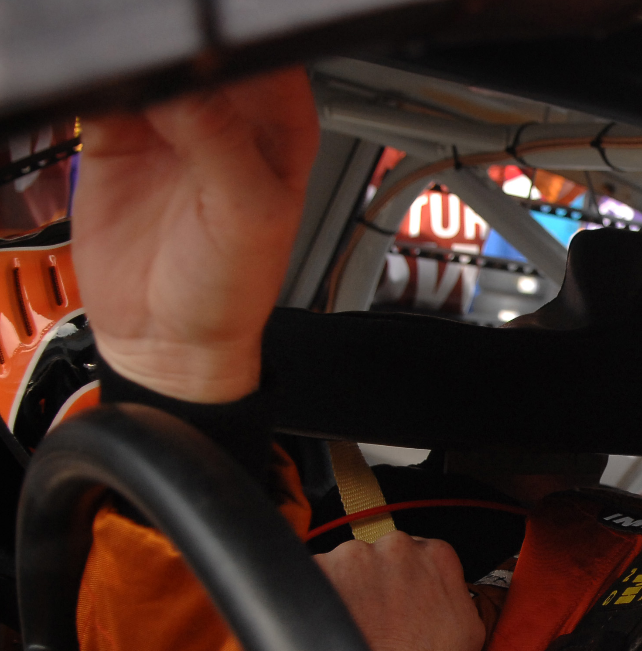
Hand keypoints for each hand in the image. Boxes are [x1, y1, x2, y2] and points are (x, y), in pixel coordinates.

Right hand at [73, 67, 319, 402]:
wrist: (168, 342)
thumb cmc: (232, 291)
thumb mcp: (245, 214)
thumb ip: (222, 141)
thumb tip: (186, 84)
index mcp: (281, 127)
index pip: (266, 59)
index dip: (236, 52)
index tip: (207, 58)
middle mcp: (229, 117)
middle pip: (203, 55)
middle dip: (181, 55)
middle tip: (163, 78)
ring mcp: (172, 125)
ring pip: (151, 66)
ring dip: (136, 69)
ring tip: (138, 108)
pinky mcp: (117, 138)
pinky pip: (103, 91)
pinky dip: (95, 87)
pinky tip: (102, 107)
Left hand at [314, 532, 485, 650]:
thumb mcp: (470, 624)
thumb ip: (454, 588)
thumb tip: (444, 584)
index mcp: (434, 554)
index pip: (419, 549)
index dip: (409, 575)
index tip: (403, 591)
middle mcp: (396, 547)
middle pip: (382, 552)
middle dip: (379, 576)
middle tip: (381, 611)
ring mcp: (356, 556)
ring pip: (350, 562)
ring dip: (351, 584)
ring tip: (359, 619)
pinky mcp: (322, 570)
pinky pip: (320, 574)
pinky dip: (325, 594)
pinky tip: (340, 619)